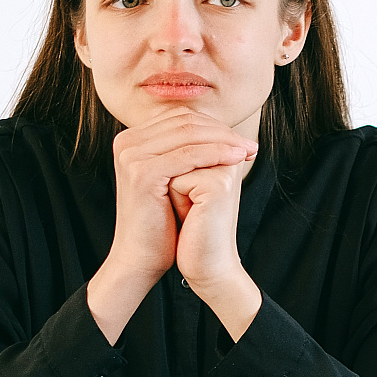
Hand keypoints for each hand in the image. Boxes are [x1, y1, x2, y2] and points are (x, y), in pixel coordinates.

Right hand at [87, 108, 255, 342]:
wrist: (141, 257)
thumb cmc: (162, 222)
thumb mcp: (174, 179)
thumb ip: (187, 152)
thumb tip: (221, 130)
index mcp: (132, 139)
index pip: (181, 119)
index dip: (215, 126)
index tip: (242, 141)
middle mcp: (126, 142)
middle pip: (185, 123)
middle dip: (222, 132)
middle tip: (250, 145)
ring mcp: (131, 155)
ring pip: (189, 135)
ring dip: (224, 141)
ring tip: (248, 151)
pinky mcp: (141, 172)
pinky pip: (188, 155)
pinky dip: (216, 154)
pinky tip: (236, 159)